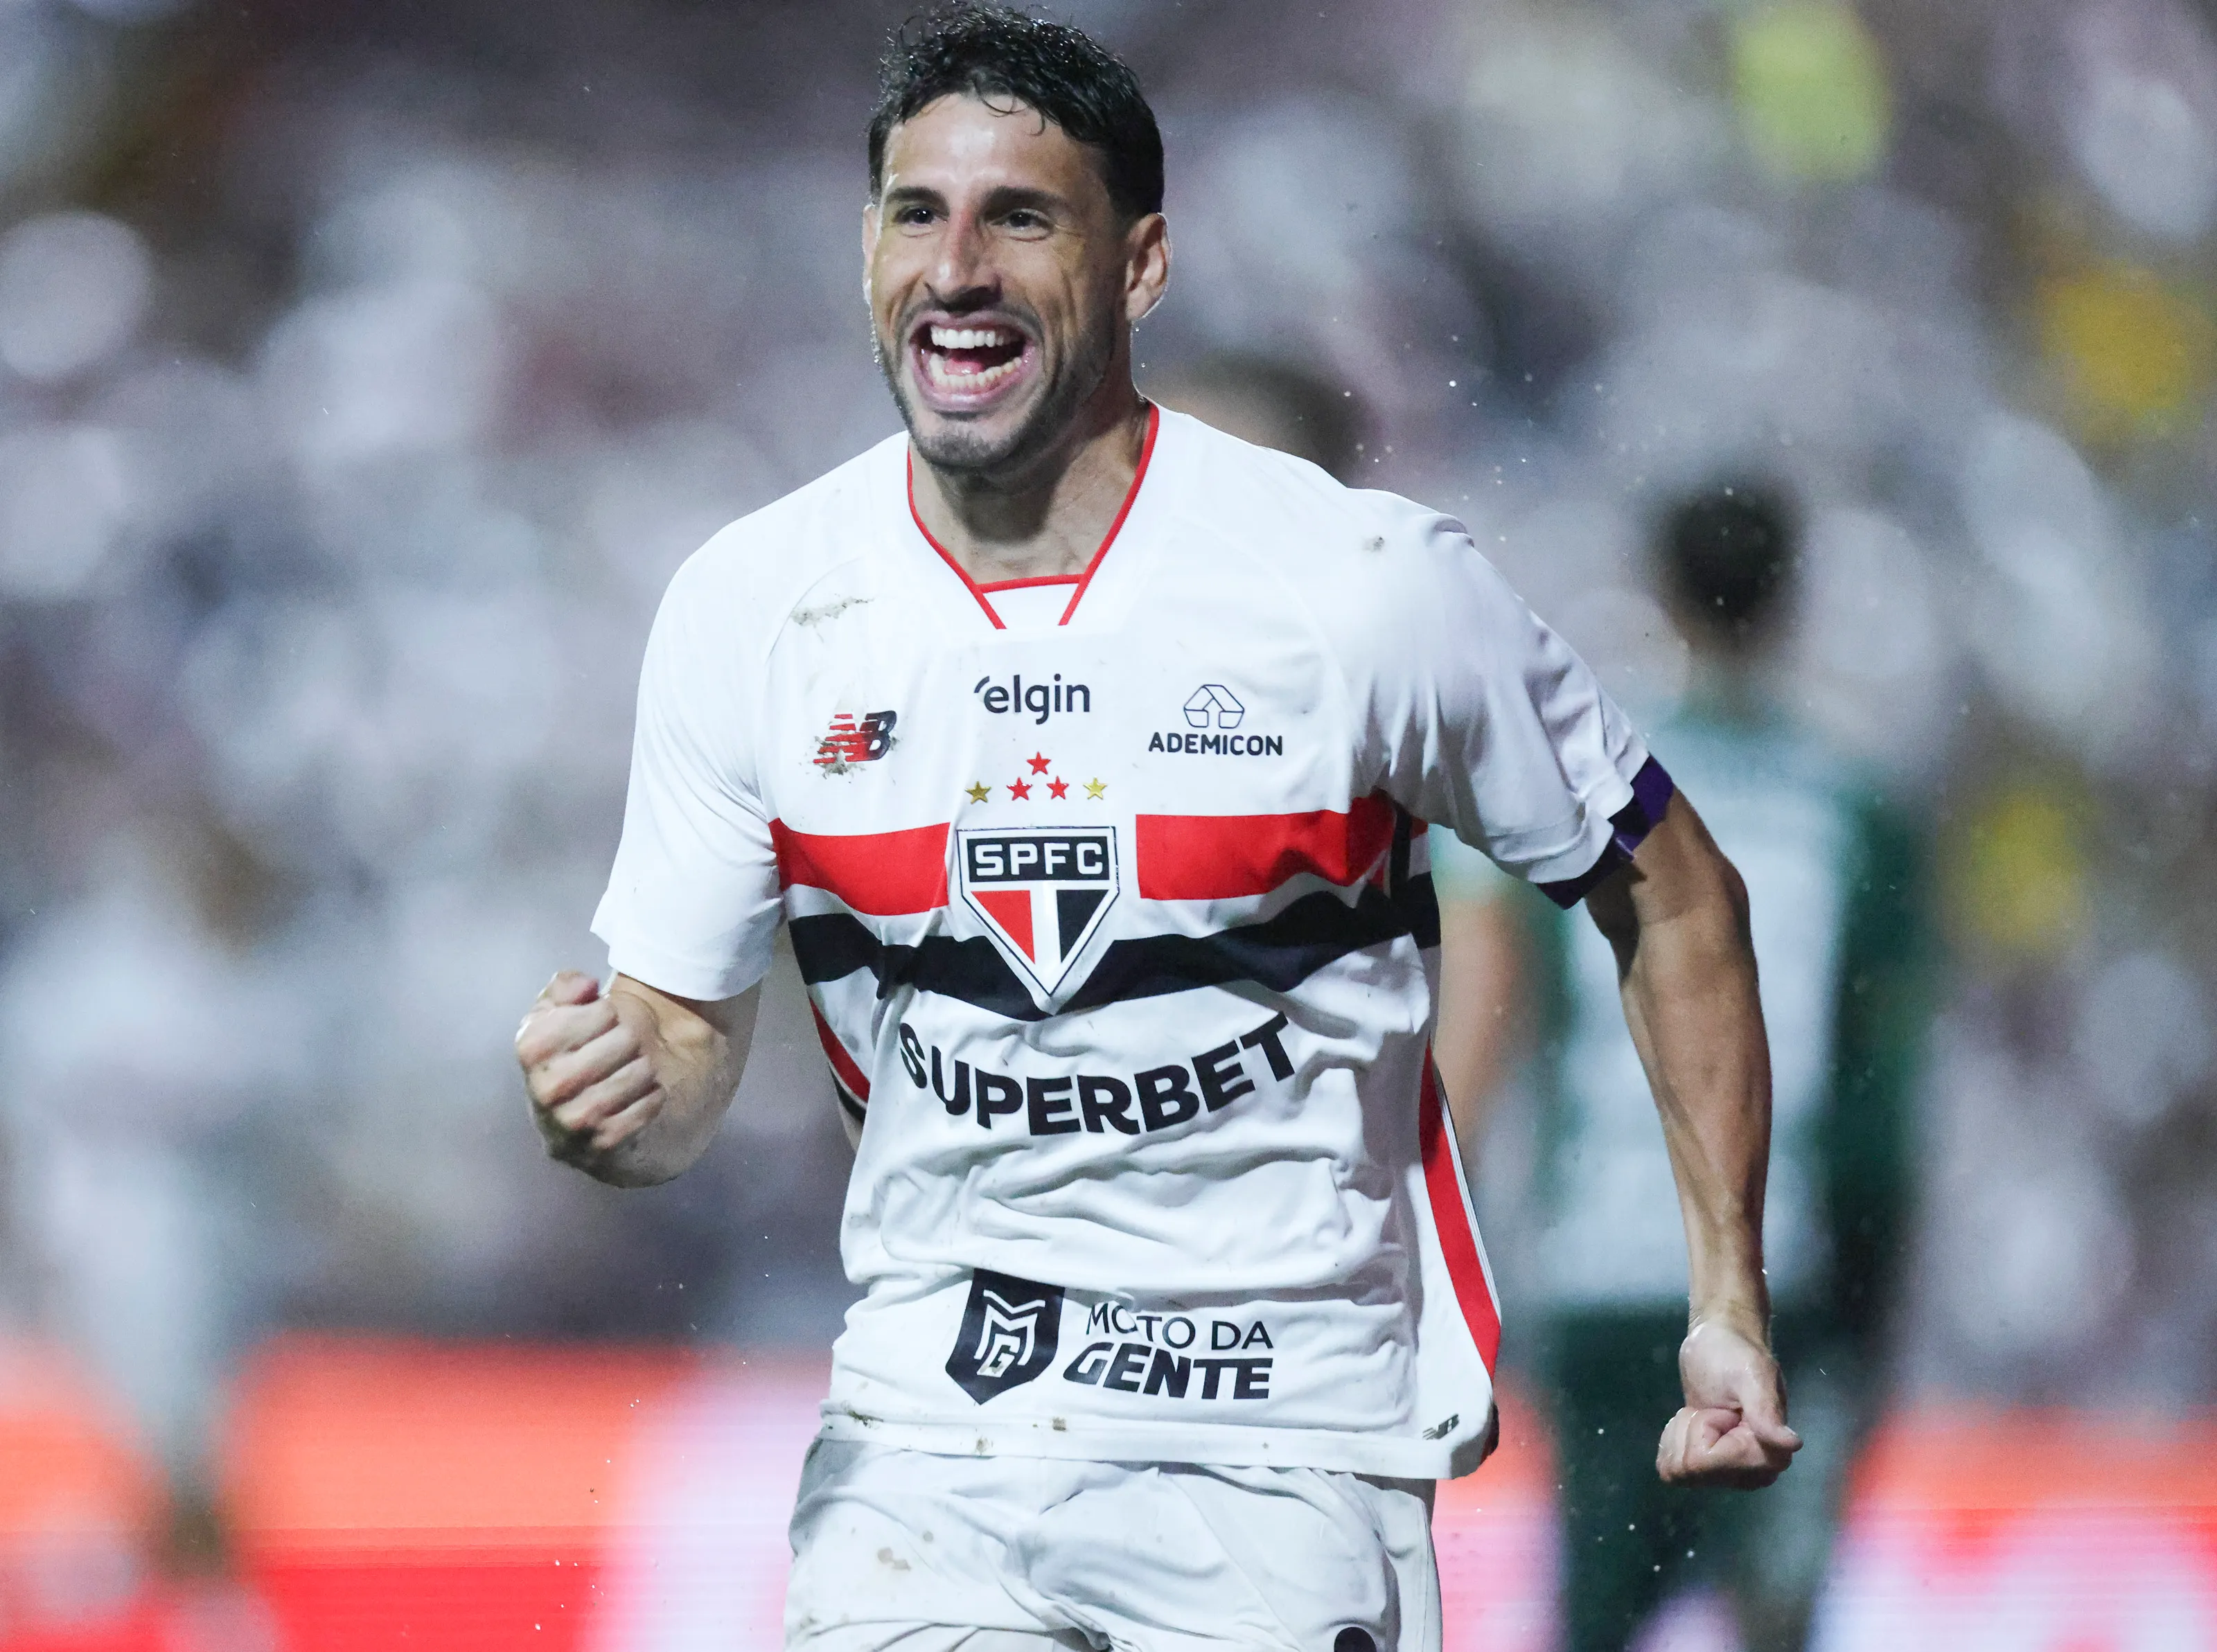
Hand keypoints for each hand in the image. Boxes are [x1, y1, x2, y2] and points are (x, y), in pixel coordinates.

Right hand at [515, 971, 664, 1167]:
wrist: (603, 1111)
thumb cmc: (584, 1050)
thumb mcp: (564, 1009)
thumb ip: (566, 986)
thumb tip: (586, 987)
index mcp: (531, 1048)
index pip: (594, 1014)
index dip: (609, 1012)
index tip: (607, 1020)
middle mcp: (544, 1089)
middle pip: (622, 1042)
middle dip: (632, 1039)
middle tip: (629, 1046)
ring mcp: (570, 1123)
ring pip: (631, 1079)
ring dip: (644, 1070)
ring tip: (640, 1068)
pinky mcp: (599, 1147)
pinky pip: (639, 1115)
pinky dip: (651, 1100)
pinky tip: (646, 1095)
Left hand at [1655, 1316, 1801, 1488]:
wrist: (1719, 1344)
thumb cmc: (1736, 1354)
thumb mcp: (1751, 1376)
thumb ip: (1766, 1412)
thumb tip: (1791, 1444)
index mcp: (1770, 1454)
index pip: (1708, 1462)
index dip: (1704, 1430)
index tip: (1723, 1409)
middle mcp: (1754, 1473)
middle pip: (1690, 1469)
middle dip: (1691, 1430)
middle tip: (1713, 1408)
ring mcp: (1729, 1474)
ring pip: (1679, 1471)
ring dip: (1683, 1433)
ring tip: (1706, 1412)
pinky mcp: (1709, 1470)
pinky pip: (1671, 1469)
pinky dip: (1675, 1440)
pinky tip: (1696, 1421)